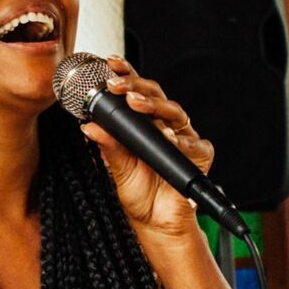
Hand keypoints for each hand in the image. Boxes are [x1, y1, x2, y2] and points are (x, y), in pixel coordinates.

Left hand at [78, 57, 212, 242]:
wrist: (155, 223)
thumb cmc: (139, 193)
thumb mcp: (117, 168)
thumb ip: (108, 145)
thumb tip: (88, 126)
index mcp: (144, 124)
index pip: (136, 92)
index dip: (125, 76)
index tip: (109, 65)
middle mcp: (165, 126)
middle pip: (156, 96)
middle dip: (136, 86)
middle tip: (117, 84)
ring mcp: (183, 139)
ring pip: (174, 112)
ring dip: (154, 105)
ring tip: (136, 101)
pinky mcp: (199, 156)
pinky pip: (192, 144)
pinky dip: (179, 141)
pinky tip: (166, 136)